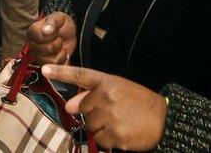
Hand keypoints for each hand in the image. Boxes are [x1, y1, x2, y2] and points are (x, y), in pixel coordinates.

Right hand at [27, 12, 76, 64]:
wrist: (70, 35)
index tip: (55, 31)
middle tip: (59, 38)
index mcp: (33, 32)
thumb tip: (46, 29)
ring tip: (60, 45)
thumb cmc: (61, 25)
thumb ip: (52, 21)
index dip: (50, 35)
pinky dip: (62, 61)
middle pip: (44, 50)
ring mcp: (40, 57)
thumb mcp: (59, 18)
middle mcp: (33, 46)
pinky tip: (62, 53)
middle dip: (56, 43)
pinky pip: (55, 68)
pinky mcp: (48, 66)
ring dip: (59, 53)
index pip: (38, 37)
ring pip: (49, 61)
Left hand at [42, 65, 166, 150]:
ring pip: (90, 126)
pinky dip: (108, 140)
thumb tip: (70, 106)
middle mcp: (107, 96)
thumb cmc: (140, 104)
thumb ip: (94, 95)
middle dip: (94, 113)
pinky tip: (121, 133)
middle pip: (83, 108)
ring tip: (119, 122)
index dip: (61, 72)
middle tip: (114, 113)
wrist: (164, 120)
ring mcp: (109, 116)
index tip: (45, 69)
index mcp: (108, 82)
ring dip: (101, 128)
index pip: (81, 75)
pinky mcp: (113, 134)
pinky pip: (99, 140)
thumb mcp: (119, 91)